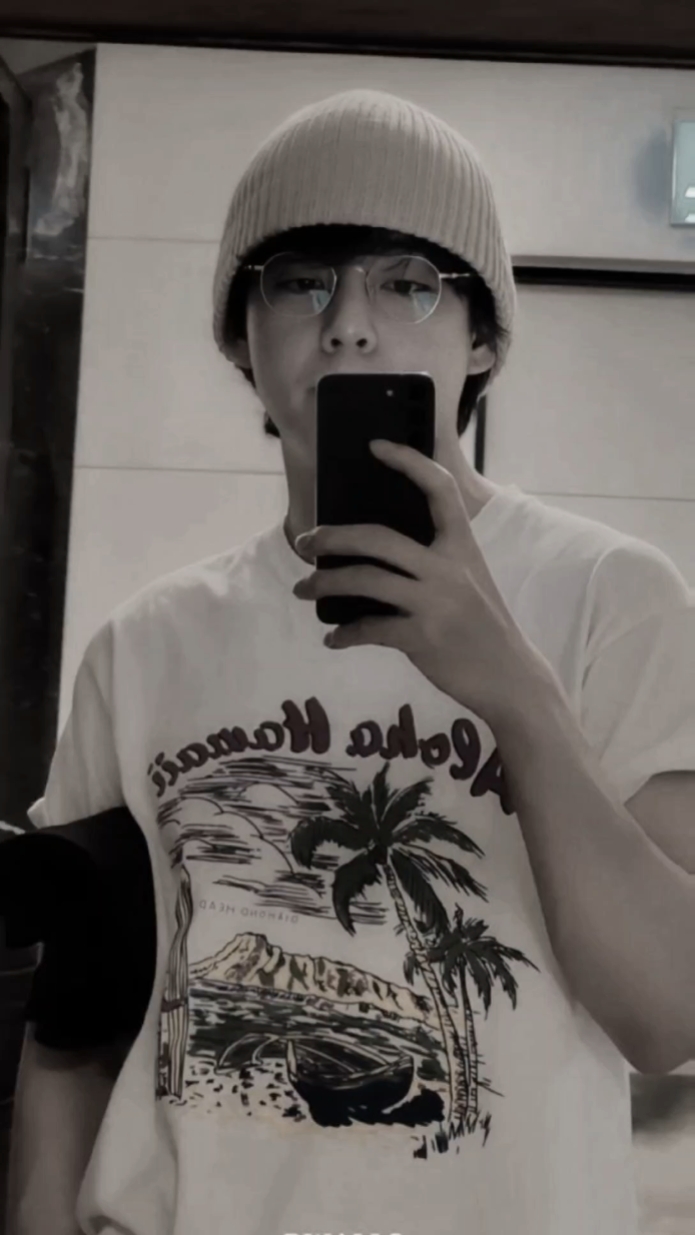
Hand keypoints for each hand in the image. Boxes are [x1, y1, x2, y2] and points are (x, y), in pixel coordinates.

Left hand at [292, 439, 551, 729]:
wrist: (510, 676)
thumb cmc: (482, 625)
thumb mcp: (469, 580)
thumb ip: (434, 560)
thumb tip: (373, 550)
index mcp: (462, 546)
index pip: (439, 489)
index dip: (408, 462)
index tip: (376, 446)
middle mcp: (449, 568)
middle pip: (377, 538)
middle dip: (332, 537)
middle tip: (305, 542)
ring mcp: (435, 603)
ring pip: (365, 580)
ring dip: (324, 584)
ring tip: (303, 590)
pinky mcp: (423, 638)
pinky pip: (369, 629)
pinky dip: (345, 635)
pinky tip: (334, 639)